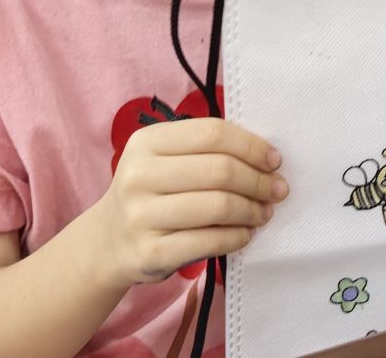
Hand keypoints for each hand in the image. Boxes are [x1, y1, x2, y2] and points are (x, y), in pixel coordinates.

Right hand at [91, 116, 287, 287]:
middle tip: (277, 190)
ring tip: (263, 213)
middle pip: (219, 170)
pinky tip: (245, 234)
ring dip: (251, 210)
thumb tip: (267, 158)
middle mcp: (138, 175)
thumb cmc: (151, 193)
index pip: (212, 134)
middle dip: (258, 181)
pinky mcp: (149, 252)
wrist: (108, 241)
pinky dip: (236, 237)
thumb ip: (207, 151)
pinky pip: (208, 242)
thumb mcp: (165, 160)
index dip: (251, 146)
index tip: (274, 160)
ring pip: (217, 207)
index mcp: (147, 142)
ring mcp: (141, 216)